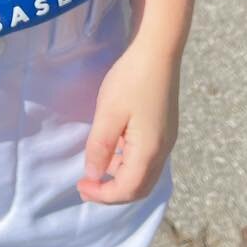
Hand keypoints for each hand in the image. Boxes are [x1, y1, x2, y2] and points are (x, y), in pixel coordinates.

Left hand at [77, 42, 180, 205]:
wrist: (159, 51)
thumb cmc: (131, 80)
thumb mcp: (108, 114)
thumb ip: (100, 147)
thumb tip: (94, 174)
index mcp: (149, 151)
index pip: (127, 190)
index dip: (102, 195)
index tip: (80, 185)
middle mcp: (162, 150)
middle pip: (139, 188)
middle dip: (112, 192)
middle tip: (87, 185)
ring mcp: (167, 139)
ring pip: (145, 174)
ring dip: (120, 178)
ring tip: (96, 166)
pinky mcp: (165, 128)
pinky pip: (147, 158)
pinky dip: (129, 163)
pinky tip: (113, 148)